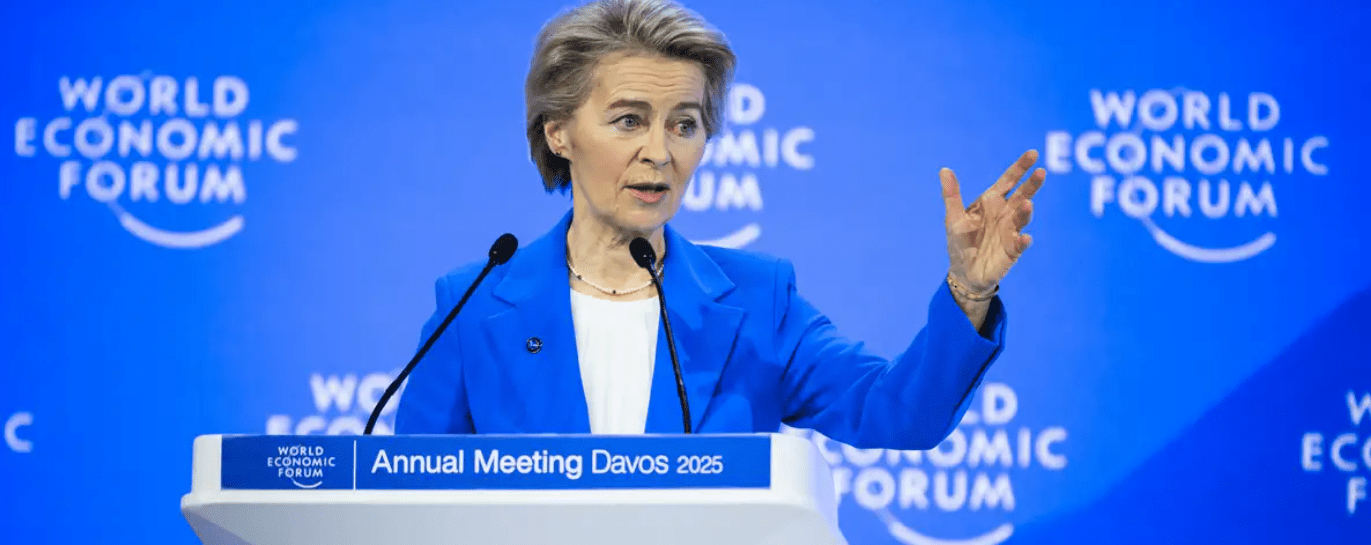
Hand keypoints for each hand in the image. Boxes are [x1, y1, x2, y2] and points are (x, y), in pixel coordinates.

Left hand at [940, 150, 1044, 293]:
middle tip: (1041, 172)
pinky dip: (1023, 241)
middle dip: (1032, 184)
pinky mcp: (1013, 250)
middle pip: (1022, 194)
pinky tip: (1025, 237)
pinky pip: (1020, 243)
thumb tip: (944, 170)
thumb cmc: (960, 241)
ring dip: (1025, 211)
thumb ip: (951, 195)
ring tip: (1027, 204)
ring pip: (1022, 217)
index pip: (1009, 180)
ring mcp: (1011, 230)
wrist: (964, 271)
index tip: (1033, 154)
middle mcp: (1005, 213)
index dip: (1020, 167)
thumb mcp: (953, 218)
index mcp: (991, 201)